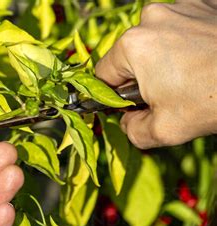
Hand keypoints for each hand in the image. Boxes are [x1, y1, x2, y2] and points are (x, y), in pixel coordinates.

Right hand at [95, 0, 216, 148]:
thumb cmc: (212, 100)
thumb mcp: (163, 131)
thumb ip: (131, 130)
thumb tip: (127, 121)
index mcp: (133, 45)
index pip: (103, 75)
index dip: (112, 95)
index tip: (130, 106)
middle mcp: (152, 18)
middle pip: (131, 56)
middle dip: (143, 76)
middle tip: (168, 95)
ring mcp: (181, 6)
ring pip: (157, 40)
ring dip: (165, 58)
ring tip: (191, 76)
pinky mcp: (204, 4)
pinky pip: (182, 28)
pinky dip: (188, 43)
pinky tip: (205, 60)